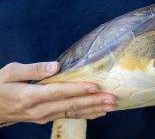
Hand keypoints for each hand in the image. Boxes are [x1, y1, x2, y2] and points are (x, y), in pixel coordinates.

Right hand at [0, 62, 114, 123]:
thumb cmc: (0, 86)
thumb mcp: (10, 72)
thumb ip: (34, 69)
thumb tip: (57, 66)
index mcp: (30, 95)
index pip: (59, 92)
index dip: (78, 90)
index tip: (96, 87)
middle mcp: (39, 109)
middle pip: (70, 105)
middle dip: (93, 101)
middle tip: (112, 98)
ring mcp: (44, 116)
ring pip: (73, 113)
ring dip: (93, 109)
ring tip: (111, 106)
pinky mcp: (46, 119)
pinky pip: (69, 117)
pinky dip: (85, 115)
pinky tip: (98, 113)